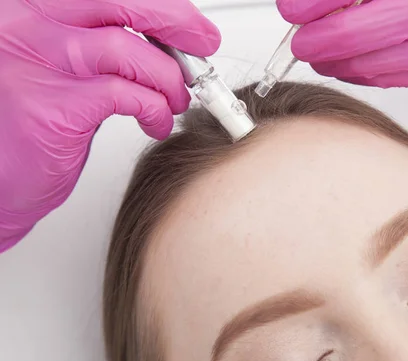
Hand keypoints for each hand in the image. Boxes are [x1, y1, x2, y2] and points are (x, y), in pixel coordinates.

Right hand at [0, 0, 219, 251]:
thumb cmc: (29, 124)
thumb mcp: (64, 71)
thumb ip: (103, 51)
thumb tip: (167, 46)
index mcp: (33, 10)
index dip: (157, 4)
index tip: (188, 22)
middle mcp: (26, 25)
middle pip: (117, 1)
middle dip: (174, 19)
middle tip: (203, 43)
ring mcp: (36, 62)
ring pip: (126, 50)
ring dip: (168, 77)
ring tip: (176, 100)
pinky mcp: (50, 106)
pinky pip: (124, 95)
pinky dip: (155, 109)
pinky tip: (156, 123)